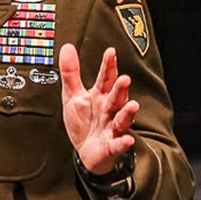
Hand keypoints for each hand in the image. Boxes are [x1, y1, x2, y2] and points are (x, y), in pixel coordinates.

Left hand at [57, 44, 137, 175]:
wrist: (86, 151)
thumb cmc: (83, 122)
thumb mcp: (73, 96)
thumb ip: (71, 73)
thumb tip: (67, 47)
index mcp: (100, 96)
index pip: (105, 78)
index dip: (108, 66)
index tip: (110, 52)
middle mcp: (109, 110)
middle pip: (116, 97)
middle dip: (120, 88)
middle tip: (124, 78)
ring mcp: (112, 127)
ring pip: (122, 118)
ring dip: (128, 112)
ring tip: (133, 105)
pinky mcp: (112, 145)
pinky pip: (118, 144)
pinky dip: (123, 142)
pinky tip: (126, 139)